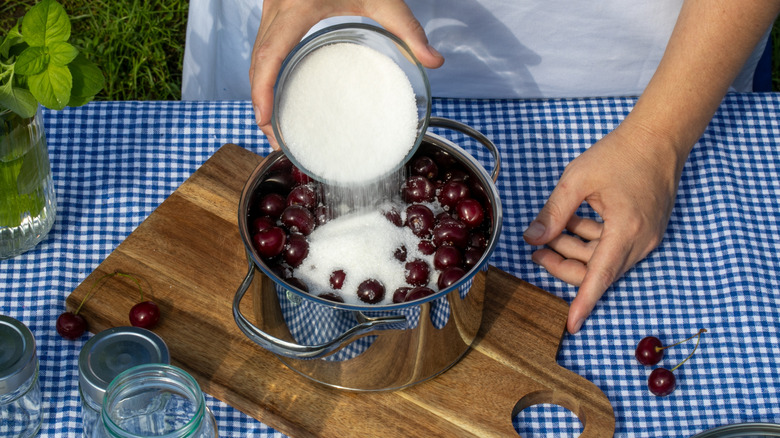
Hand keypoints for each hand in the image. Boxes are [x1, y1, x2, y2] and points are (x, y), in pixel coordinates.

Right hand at [250, 0, 443, 148]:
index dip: (262, 91)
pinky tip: (280, 89)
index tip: (265, 121)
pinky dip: (266, 70)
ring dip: (261, 88)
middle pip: (257, 61)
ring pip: (256, 53)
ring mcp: (273, 6)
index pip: (269, 56)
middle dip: (260, 101)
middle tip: (274, 135)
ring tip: (275, 121)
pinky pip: (263, 43)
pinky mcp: (277, 7)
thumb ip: (408, 29)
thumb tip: (434, 61)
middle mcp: (277, 8)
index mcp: (296, 7)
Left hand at [523, 120, 687, 333]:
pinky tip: (573, 222)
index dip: (584, 302)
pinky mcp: (645, 232)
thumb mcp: (577, 179)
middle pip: (597, 271)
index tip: (571, 325)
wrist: (659, 137)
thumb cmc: (620, 153)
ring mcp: (646, 238)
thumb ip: (553, 213)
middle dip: (563, 264)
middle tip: (536, 251)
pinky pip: (613, 248)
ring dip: (575, 249)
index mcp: (626, 230)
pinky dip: (590, 240)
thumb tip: (532, 239)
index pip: (600, 277)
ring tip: (551, 230)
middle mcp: (641, 241)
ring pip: (603, 260)